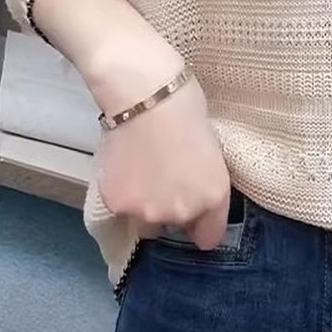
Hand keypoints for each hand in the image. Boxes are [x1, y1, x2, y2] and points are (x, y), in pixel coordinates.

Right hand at [96, 68, 231, 249]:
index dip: (200, 222)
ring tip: (141, 169)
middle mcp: (183, 212)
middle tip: (163, 174)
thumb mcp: (210, 149)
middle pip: (173, 226)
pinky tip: (124, 164)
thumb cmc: (185, 107)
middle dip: (170, 207)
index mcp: (214, 196)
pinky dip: (122, 191)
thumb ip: (201, 183)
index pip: (209, 237)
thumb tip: (190, 192)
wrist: (145, 94)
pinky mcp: (117, 205)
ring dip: (144, 203)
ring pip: (144, 220)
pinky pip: (121, 208)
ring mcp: (148, 211)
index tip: (193, 210)